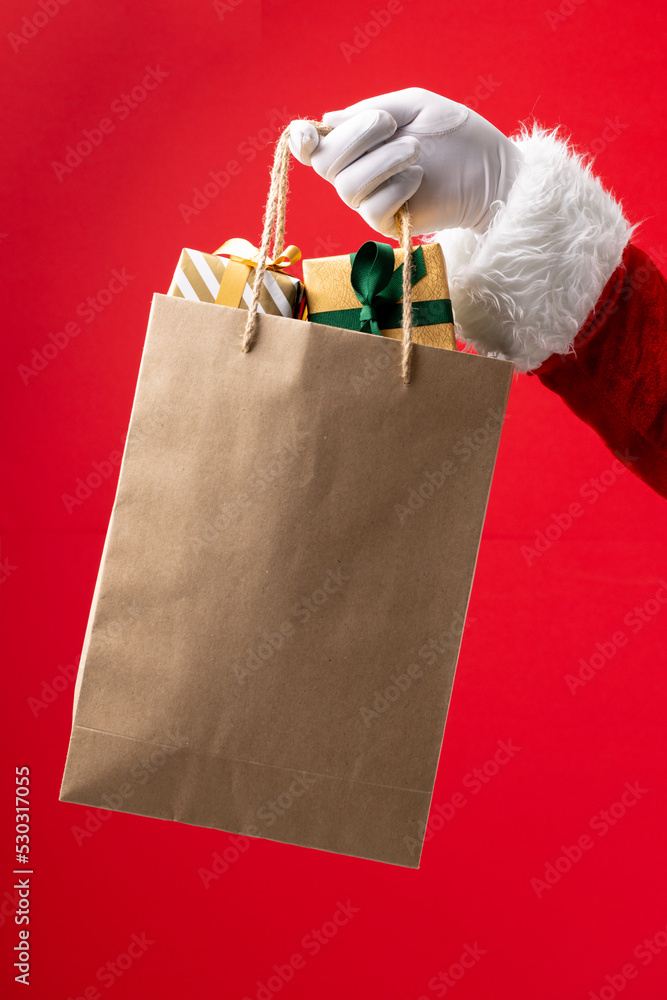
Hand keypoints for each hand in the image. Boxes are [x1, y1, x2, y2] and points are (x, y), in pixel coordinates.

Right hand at [288, 87, 522, 236]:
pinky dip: (396, 188)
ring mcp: (370, 200)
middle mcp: (355, 173)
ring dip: (383, 162)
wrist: (490, 169)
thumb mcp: (413, 105)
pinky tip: (419, 179)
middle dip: (356, 138)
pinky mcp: (388, 223)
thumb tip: (327, 120)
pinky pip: (371, 209)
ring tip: (416, 151)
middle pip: (324, 164)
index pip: (312, 147)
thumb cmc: (455, 134)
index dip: (301, 140)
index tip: (309, 134)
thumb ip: (371, 109)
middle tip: (392, 125)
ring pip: (347, 187)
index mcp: (356, 142)